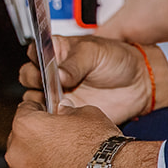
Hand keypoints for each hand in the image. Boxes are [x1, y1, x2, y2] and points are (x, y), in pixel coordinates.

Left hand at [6, 101, 128, 167]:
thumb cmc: (100, 145)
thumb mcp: (86, 113)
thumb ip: (67, 111)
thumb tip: (62, 110)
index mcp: (25, 125)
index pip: (25, 111)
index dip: (38, 112)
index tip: (46, 117)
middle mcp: (16, 152)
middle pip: (19, 140)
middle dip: (35, 140)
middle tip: (56, 145)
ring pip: (23, 167)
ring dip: (35, 165)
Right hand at [27, 34, 160, 123]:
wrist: (138, 84)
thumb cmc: (117, 60)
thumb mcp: (95, 53)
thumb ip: (75, 64)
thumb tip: (58, 76)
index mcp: (58, 51)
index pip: (33, 51)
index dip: (34, 58)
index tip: (42, 63)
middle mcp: (53, 71)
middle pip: (28, 75)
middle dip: (35, 79)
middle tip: (50, 84)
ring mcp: (58, 93)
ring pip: (33, 97)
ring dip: (40, 100)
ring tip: (57, 100)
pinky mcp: (66, 111)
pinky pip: (48, 116)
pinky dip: (50, 116)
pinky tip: (62, 113)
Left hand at [90, 0, 167, 44]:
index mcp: (127, 24)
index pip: (95, 40)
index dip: (83, 34)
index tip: (76, 27)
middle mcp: (139, 37)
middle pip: (112, 37)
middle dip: (105, 22)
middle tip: (98, 9)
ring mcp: (155, 39)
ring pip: (131, 34)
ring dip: (126, 21)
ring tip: (123, 4)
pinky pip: (148, 31)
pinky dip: (143, 20)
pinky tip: (148, 5)